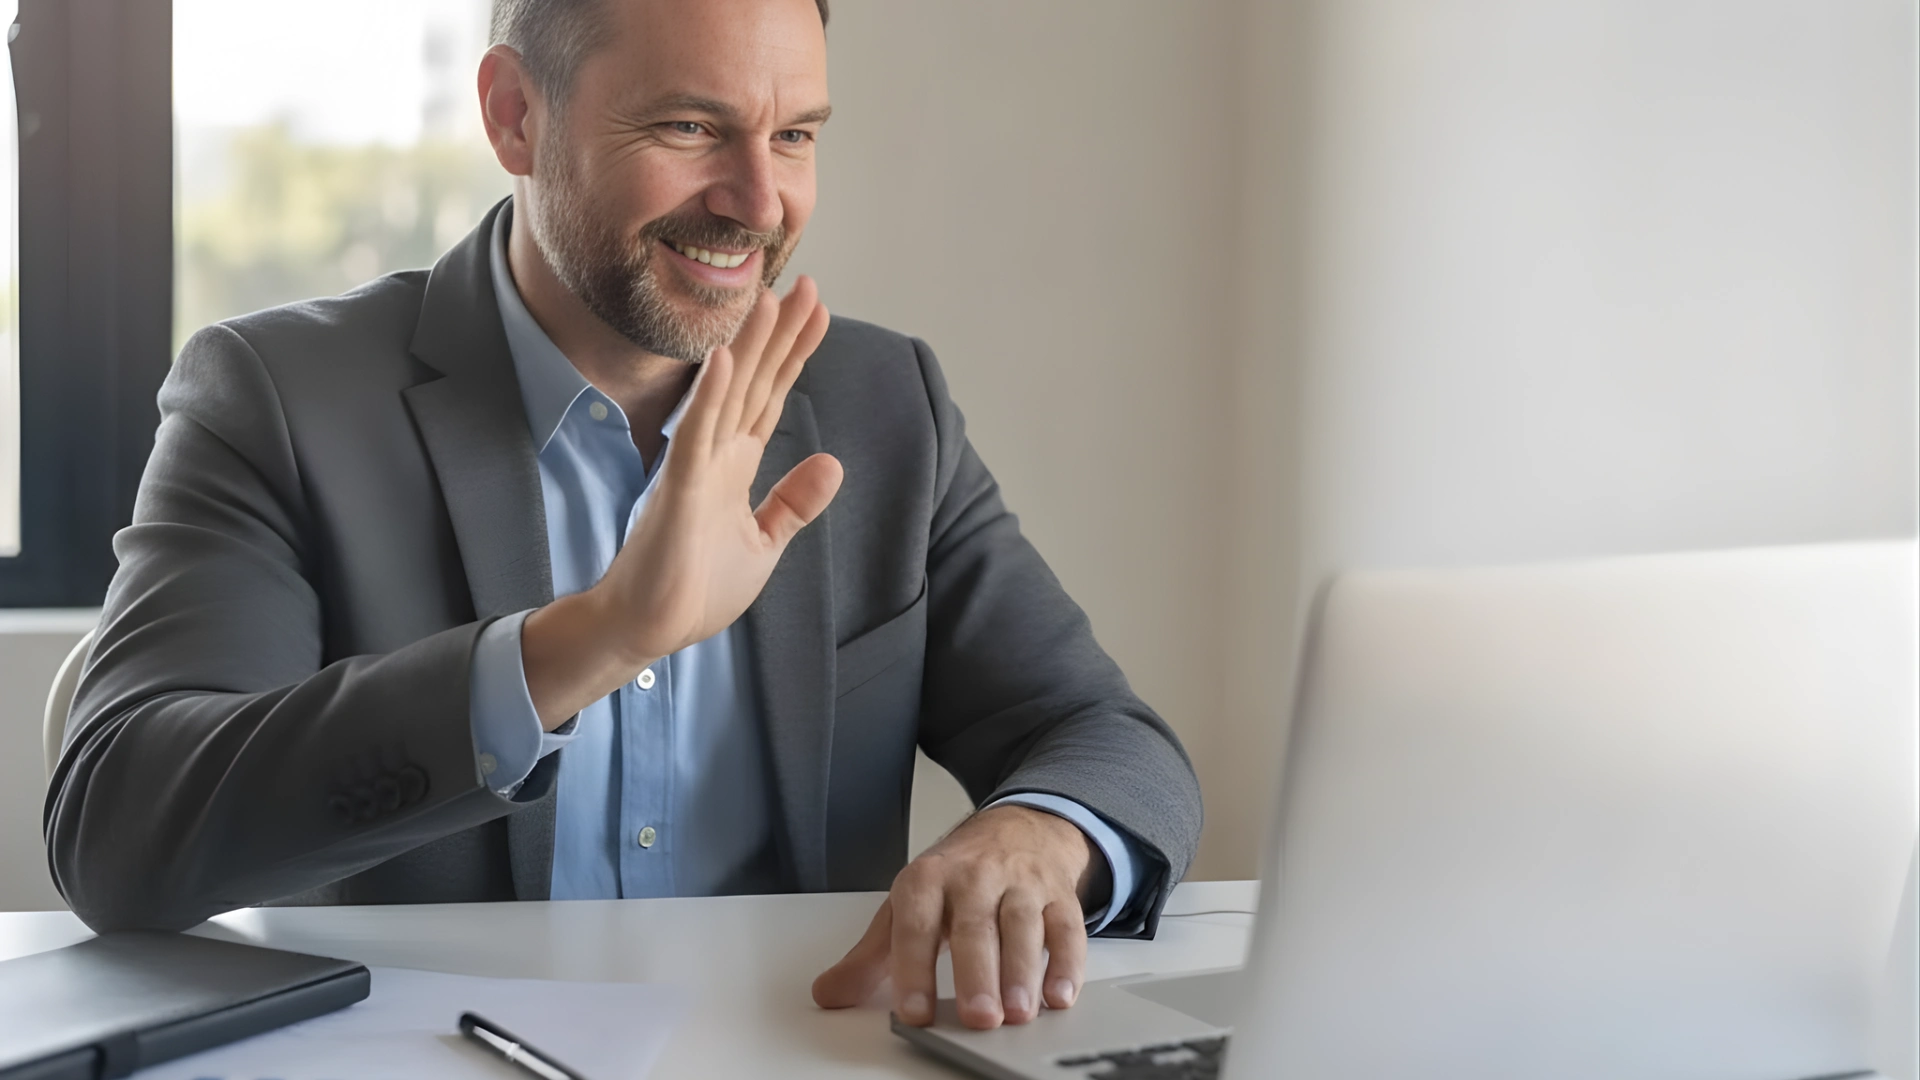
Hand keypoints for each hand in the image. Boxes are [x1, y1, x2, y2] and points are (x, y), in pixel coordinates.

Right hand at [520, 278, 839, 727]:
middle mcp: (716, 455)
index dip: (794, 354)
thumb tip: (833, 463)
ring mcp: (695, 468)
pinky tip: (721, 361)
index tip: (819, 312)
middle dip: (781, 335)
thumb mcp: (762, 543)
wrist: (648, 629)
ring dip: (747, 348)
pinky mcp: (677, 492)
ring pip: (726, 395)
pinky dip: (709, 399)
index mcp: (735, 465)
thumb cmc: (695, 588)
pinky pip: (694, 438)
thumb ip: (793, 503)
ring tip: (771, 299)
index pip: (771, 396)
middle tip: (807, 284)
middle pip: (754, 382)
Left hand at [811, 805, 1108, 1029]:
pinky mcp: (1060, 895)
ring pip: (1024, 925)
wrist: (1019, 828)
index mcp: (928, 879)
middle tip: (978, 1016)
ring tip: (1019, 1013)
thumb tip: (829, 993)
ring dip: (1023, 971)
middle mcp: (975, 877)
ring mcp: (1021, 884)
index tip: (913, 1012)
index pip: (916, 924)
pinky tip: (1060, 995)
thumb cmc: (958, 877)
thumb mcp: (908, 905)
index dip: (914, 968)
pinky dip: (1067, 963)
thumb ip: (871, 955)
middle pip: (975, 925)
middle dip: (977, 973)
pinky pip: (1067, 927)